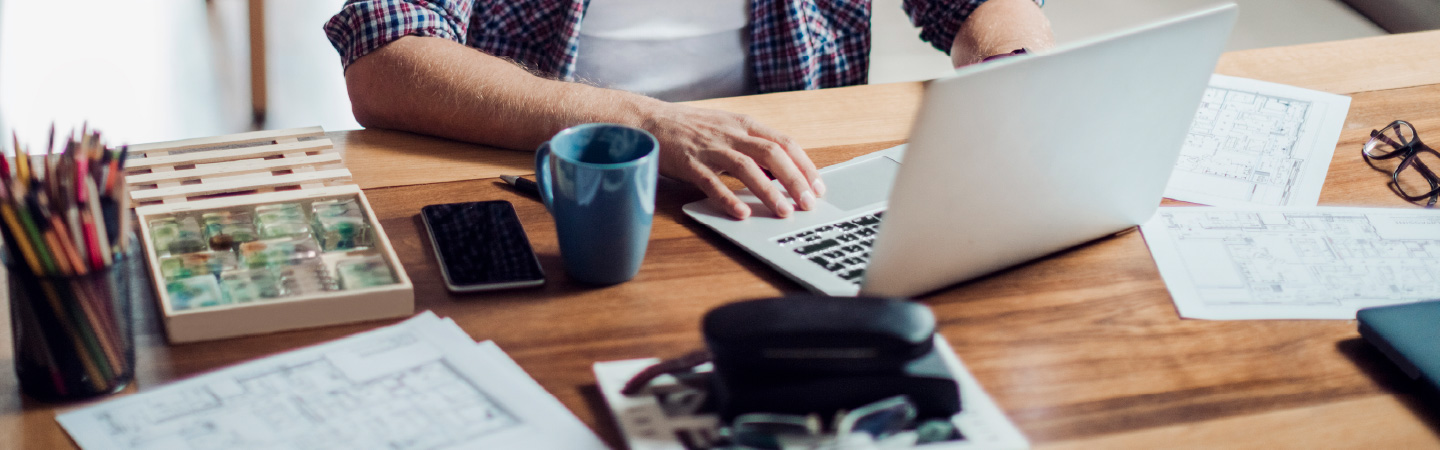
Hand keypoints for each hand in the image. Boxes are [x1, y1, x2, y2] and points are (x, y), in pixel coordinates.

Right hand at [641, 102, 824, 219]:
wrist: (650, 120)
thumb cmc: (691, 128)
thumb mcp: (727, 128)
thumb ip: (753, 145)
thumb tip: (781, 172)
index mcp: (745, 125)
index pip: (784, 143)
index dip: (805, 165)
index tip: (818, 187)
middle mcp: (731, 134)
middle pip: (772, 154)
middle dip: (795, 180)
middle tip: (808, 204)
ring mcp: (710, 148)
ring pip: (747, 168)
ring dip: (769, 191)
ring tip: (783, 212)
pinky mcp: (690, 163)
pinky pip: (712, 182)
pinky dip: (729, 198)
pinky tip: (742, 213)